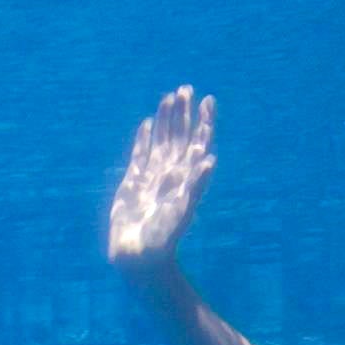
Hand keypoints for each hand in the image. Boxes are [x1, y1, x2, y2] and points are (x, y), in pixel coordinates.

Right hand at [108, 86, 217, 271]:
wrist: (138, 255)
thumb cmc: (163, 236)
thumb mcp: (183, 209)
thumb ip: (197, 184)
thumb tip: (211, 159)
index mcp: (186, 176)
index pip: (198, 142)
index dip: (203, 121)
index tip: (208, 100)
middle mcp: (171, 173)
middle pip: (180, 136)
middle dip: (184, 113)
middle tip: (186, 89)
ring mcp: (152, 176)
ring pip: (161, 141)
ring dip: (166, 120)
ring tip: (169, 97)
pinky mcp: (133, 183)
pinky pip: (140, 155)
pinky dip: (144, 138)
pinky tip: (147, 124)